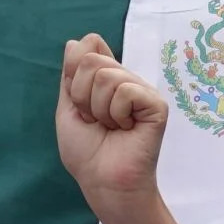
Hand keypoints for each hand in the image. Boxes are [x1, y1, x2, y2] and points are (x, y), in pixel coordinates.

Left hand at [57, 35, 166, 215]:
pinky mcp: (156, 104)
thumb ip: (70, 76)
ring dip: (98, 109)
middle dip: (82, 96)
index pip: (89, 45)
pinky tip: (126, 129)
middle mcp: (126, 80)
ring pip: (107, 76)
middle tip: (95, 120)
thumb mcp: (67, 109)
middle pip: (93, 60)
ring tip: (111, 127)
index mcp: (106, 79)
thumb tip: (75, 42)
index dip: (74, 72)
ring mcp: (142, 91)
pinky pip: (126, 91)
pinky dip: (116, 114)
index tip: (78, 103)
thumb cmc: (86, 152)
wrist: (103, 181)